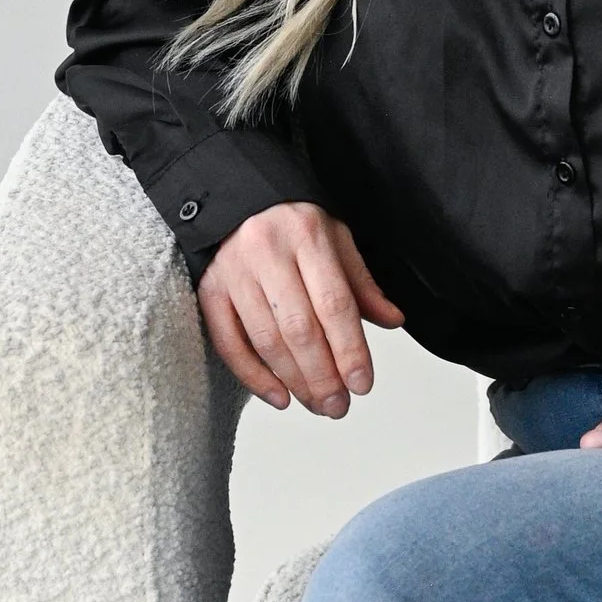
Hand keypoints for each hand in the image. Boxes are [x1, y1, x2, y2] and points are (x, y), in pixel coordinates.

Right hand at [195, 203, 405, 415]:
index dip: (349, 349)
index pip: (334, 303)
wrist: (234, 195)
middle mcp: (266, 252)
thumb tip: (392, 320)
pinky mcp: (208, 289)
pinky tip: (279, 396)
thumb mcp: (334, 238)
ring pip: (266, 339)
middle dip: (323, 375)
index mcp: (307, 235)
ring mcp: (233, 272)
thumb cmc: (290, 221)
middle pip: (299, 327)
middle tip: (339, 407)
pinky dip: (253, 376)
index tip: (362, 383)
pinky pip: (229, 342)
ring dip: (294, 380)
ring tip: (317, 404)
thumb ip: (360, 283)